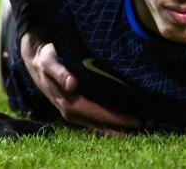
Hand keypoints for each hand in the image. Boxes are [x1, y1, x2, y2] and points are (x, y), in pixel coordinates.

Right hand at [20, 29, 141, 134]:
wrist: (35, 59)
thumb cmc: (45, 58)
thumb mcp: (50, 61)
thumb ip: (60, 72)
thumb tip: (72, 84)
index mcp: (68, 103)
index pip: (98, 114)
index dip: (117, 119)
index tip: (137, 120)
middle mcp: (72, 111)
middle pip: (102, 124)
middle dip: (124, 126)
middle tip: (149, 125)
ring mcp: (74, 111)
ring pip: (100, 124)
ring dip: (120, 127)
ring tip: (144, 125)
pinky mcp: (77, 107)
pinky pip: (96, 119)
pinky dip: (111, 122)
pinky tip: (125, 121)